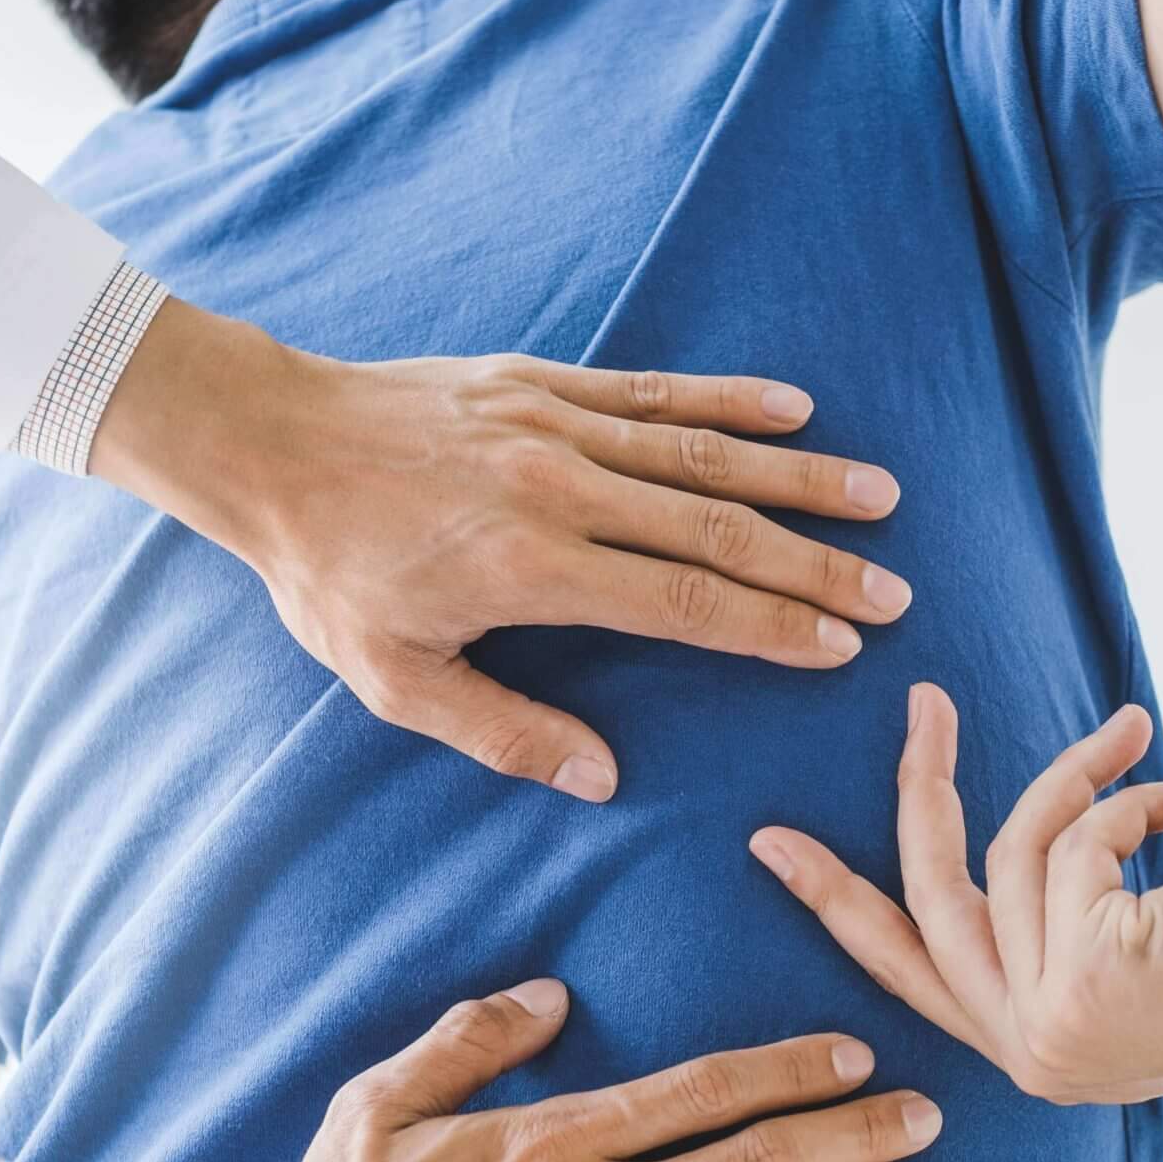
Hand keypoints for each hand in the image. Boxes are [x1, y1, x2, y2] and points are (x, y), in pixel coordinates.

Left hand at [90, 301, 907, 800]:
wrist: (270, 444)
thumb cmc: (329, 571)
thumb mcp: (393, 678)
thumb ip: (502, 732)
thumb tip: (602, 779)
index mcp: (530, 568)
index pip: (681, 602)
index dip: (769, 627)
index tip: (841, 647)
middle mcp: (559, 489)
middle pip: (715, 530)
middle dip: (813, 565)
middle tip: (893, 595)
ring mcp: (554, 426)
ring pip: (702, 454)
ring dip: (798, 479)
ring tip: (880, 499)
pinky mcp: (541, 382)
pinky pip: (652, 391)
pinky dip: (727, 400)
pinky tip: (793, 409)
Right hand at [749, 684, 1162, 1104]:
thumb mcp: (1137, 933)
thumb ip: (1062, 909)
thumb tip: (1010, 840)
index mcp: (1042, 1054)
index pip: (913, 969)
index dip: (837, 901)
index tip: (771, 844)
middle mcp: (1033, 1059)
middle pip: (925, 899)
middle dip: (918, 790)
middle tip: (921, 701)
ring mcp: (1050, 1034)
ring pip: (1008, 855)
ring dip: (1078, 777)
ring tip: (1141, 737)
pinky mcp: (1079, 988)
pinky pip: (1066, 846)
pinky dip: (1122, 799)